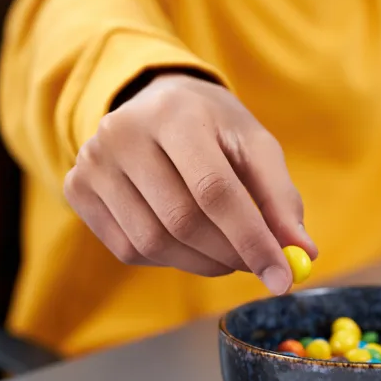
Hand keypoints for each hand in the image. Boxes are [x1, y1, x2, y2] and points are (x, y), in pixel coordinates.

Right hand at [63, 73, 317, 293]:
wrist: (156, 102)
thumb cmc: (215, 128)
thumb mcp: (255, 147)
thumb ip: (280, 198)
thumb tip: (303, 253)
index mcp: (175, 114)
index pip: (214, 190)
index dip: (252, 239)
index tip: (283, 278)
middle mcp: (122, 134)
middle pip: (182, 220)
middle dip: (231, 254)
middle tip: (261, 265)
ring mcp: (91, 162)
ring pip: (153, 242)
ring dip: (203, 262)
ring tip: (230, 252)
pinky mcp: (76, 189)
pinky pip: (129, 248)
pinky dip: (171, 259)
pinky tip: (192, 241)